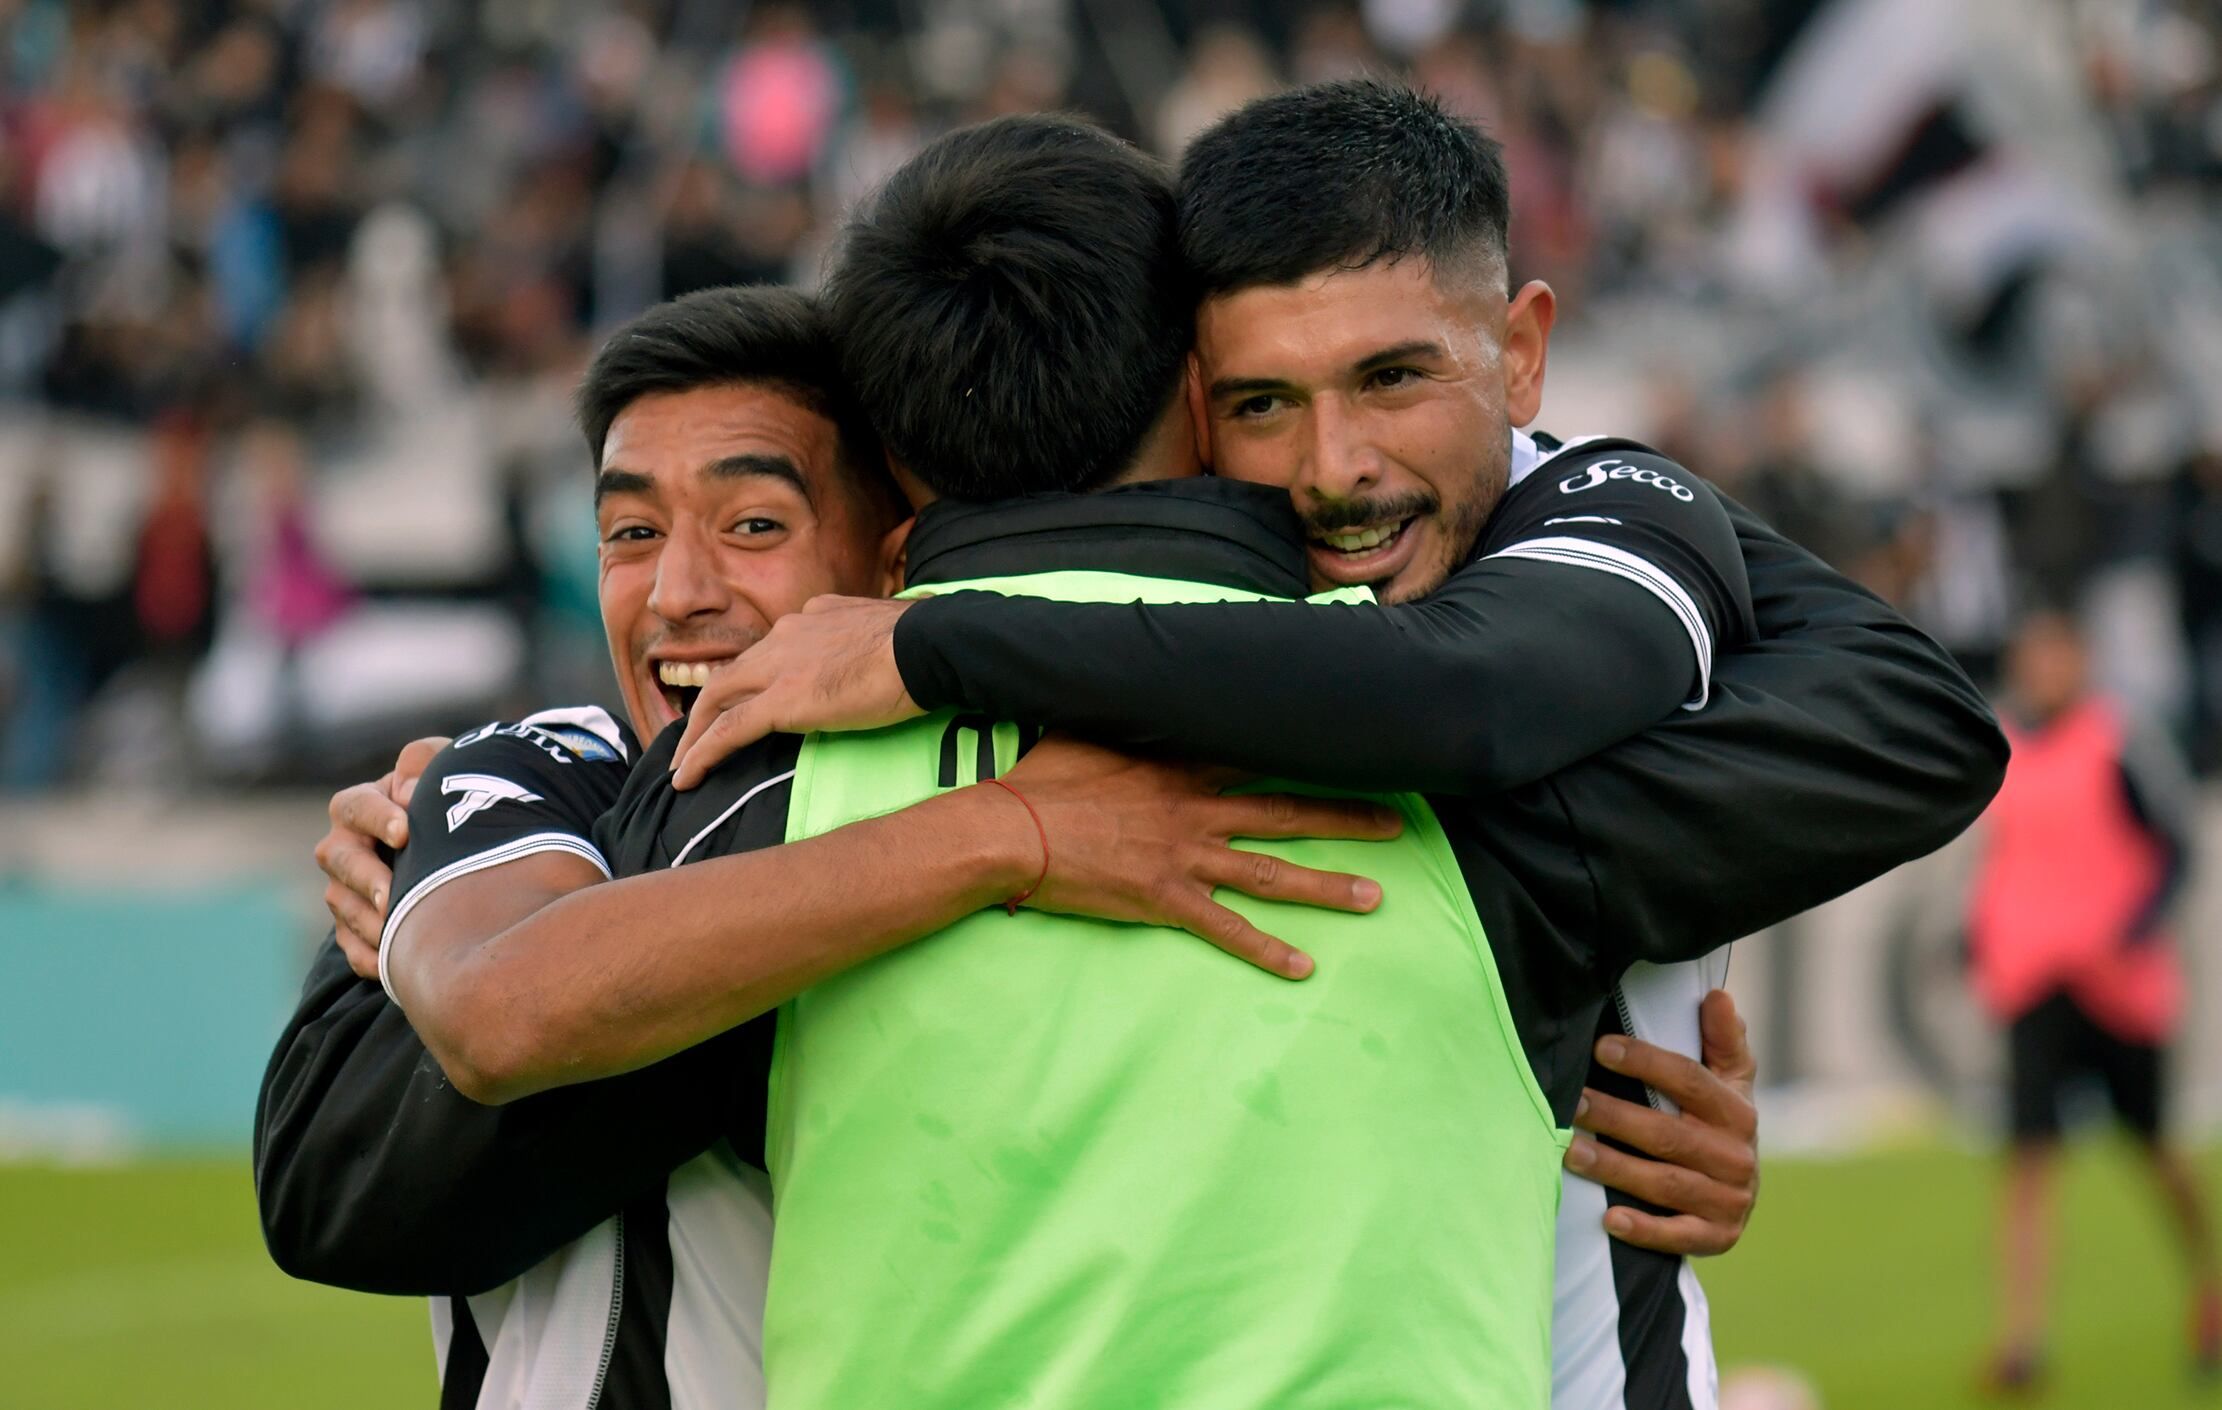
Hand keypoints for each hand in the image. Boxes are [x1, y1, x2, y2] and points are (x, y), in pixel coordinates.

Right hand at [314, 736, 446, 979]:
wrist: (466, 844)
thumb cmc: (453, 799)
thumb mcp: (447, 769)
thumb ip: (426, 762)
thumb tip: (408, 787)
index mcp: (362, 804)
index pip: (356, 806)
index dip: (375, 817)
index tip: (404, 831)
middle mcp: (346, 846)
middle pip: (338, 859)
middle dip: (364, 877)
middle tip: (390, 894)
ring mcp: (346, 887)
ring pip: (343, 906)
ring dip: (368, 922)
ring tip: (399, 933)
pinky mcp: (355, 925)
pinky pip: (352, 947)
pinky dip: (370, 957)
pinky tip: (394, 966)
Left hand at [672, 596, 921, 788]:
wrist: (929, 646)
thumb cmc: (925, 641)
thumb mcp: (884, 625)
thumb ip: (862, 634)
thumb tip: (872, 642)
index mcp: (812, 616)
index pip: (769, 651)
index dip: (750, 680)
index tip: (744, 702)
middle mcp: (787, 634)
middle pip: (731, 674)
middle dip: (705, 709)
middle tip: (693, 738)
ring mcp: (780, 666)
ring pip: (718, 699)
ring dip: (695, 734)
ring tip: (682, 765)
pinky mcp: (782, 701)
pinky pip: (728, 731)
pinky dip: (702, 754)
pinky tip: (687, 777)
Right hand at [995, 736, 1401, 978]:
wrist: (1010, 830)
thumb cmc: (1043, 780)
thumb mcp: (1089, 729)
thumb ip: (1127, 718)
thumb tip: (1134, 687)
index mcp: (1181, 764)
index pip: (1261, 755)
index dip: (1309, 757)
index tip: (1350, 756)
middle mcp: (1196, 809)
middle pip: (1288, 812)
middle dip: (1346, 819)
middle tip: (1395, 825)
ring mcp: (1186, 856)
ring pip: (1272, 872)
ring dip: (1327, 887)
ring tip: (1374, 898)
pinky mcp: (1167, 899)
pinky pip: (1228, 928)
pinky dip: (1267, 950)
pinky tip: (1303, 967)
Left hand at [1563, 988, 1758, 1255]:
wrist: (1741, 1189)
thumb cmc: (1720, 1121)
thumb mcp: (1730, 1079)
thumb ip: (1723, 1039)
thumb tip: (1717, 996)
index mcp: (1736, 1112)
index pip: (1689, 1081)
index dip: (1645, 1062)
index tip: (1600, 1048)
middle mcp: (1735, 1157)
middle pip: (1667, 1135)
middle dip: (1614, 1117)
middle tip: (1570, 1103)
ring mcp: (1727, 1201)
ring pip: (1664, 1183)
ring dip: (1615, 1168)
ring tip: (1570, 1152)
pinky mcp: (1716, 1238)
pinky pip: (1677, 1236)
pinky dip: (1645, 1229)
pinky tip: (1609, 1219)